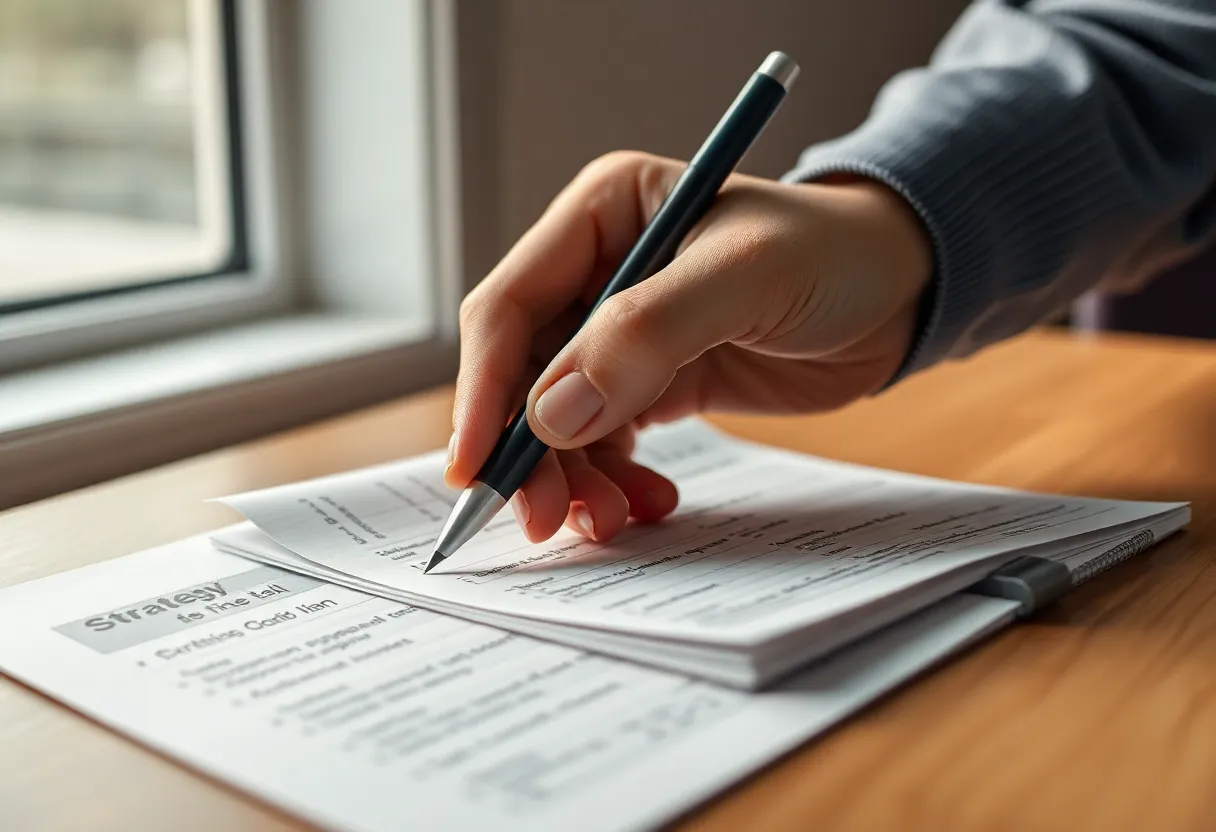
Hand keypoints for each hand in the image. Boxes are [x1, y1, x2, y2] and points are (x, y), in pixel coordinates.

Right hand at [446, 151, 931, 543]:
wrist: (901, 293)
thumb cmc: (834, 255)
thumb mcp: (746, 277)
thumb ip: (648, 335)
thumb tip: (552, 412)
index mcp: (599, 214)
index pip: (509, 307)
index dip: (484, 389)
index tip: (476, 467)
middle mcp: (595, 271)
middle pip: (524, 374)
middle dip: (529, 451)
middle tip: (544, 520)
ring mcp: (618, 330)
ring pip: (558, 418)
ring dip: (574, 477)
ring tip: (614, 520)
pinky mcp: (648, 379)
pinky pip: (603, 440)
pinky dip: (613, 480)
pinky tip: (649, 504)